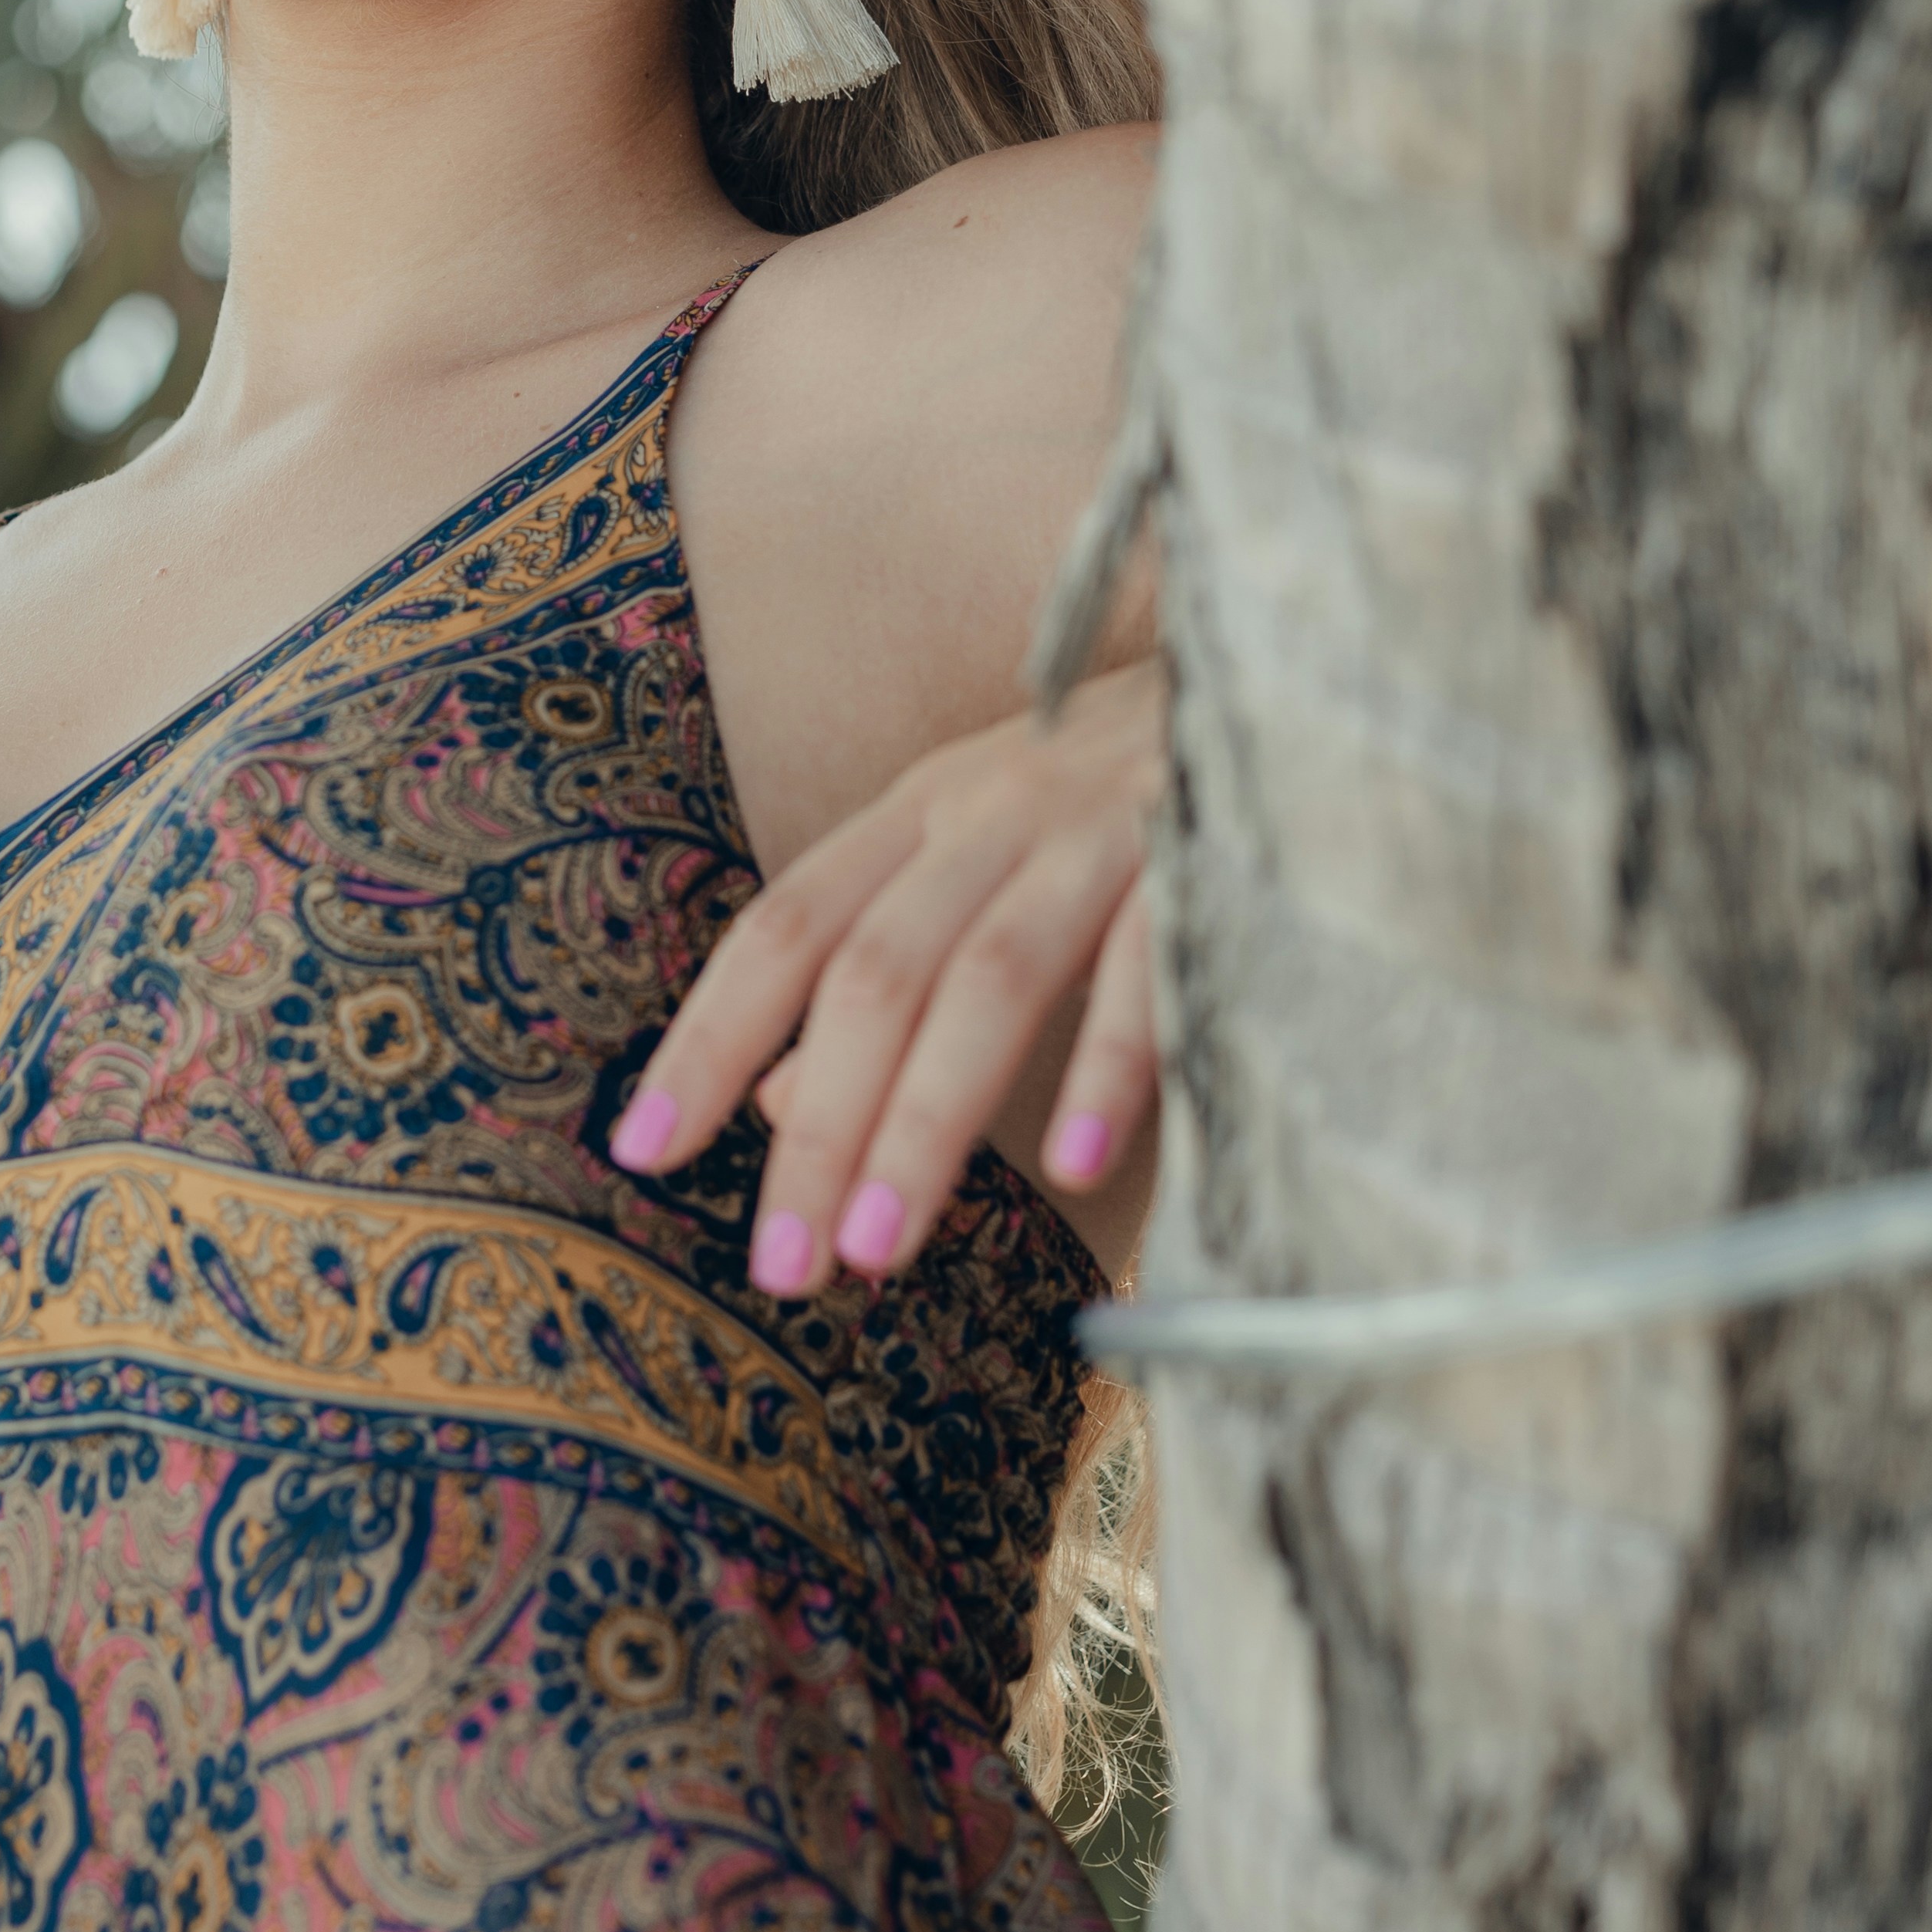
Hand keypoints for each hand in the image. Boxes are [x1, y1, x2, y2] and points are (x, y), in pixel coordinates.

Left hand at [606, 659, 1163, 1295]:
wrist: (1291, 666)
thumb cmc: (1117, 800)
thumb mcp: (977, 862)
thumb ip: (879, 974)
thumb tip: (779, 1105)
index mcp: (923, 812)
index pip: (786, 928)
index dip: (708, 1037)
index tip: (640, 1153)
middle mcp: (995, 812)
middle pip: (875, 972)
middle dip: (817, 1124)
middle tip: (780, 1265)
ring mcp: (1103, 830)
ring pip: (988, 978)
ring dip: (925, 1119)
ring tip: (876, 1249)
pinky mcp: (1212, 854)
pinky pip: (1151, 965)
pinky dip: (1107, 1064)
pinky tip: (1072, 1165)